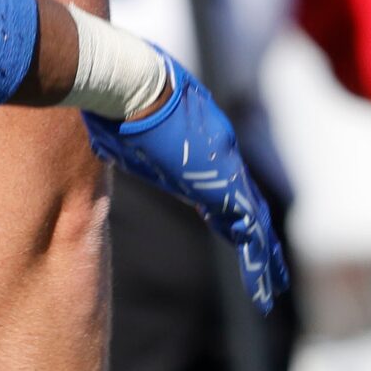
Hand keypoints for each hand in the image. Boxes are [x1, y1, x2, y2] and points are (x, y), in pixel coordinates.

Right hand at [84, 55, 286, 311]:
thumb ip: (121, 137)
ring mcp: (228, 171)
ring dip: (263, 258)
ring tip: (270, 288)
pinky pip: (251, 234)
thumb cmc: (116, 98)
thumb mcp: (118, 125)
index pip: (217, 180)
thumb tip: (100, 135)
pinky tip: (264, 288)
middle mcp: (221, 155)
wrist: (132, 82)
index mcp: (197, 142)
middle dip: (255, 233)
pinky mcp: (227, 188)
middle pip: (245, 203)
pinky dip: (259, 263)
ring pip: (254, 223)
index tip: (225, 227)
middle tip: (265, 261)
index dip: (225, 206)